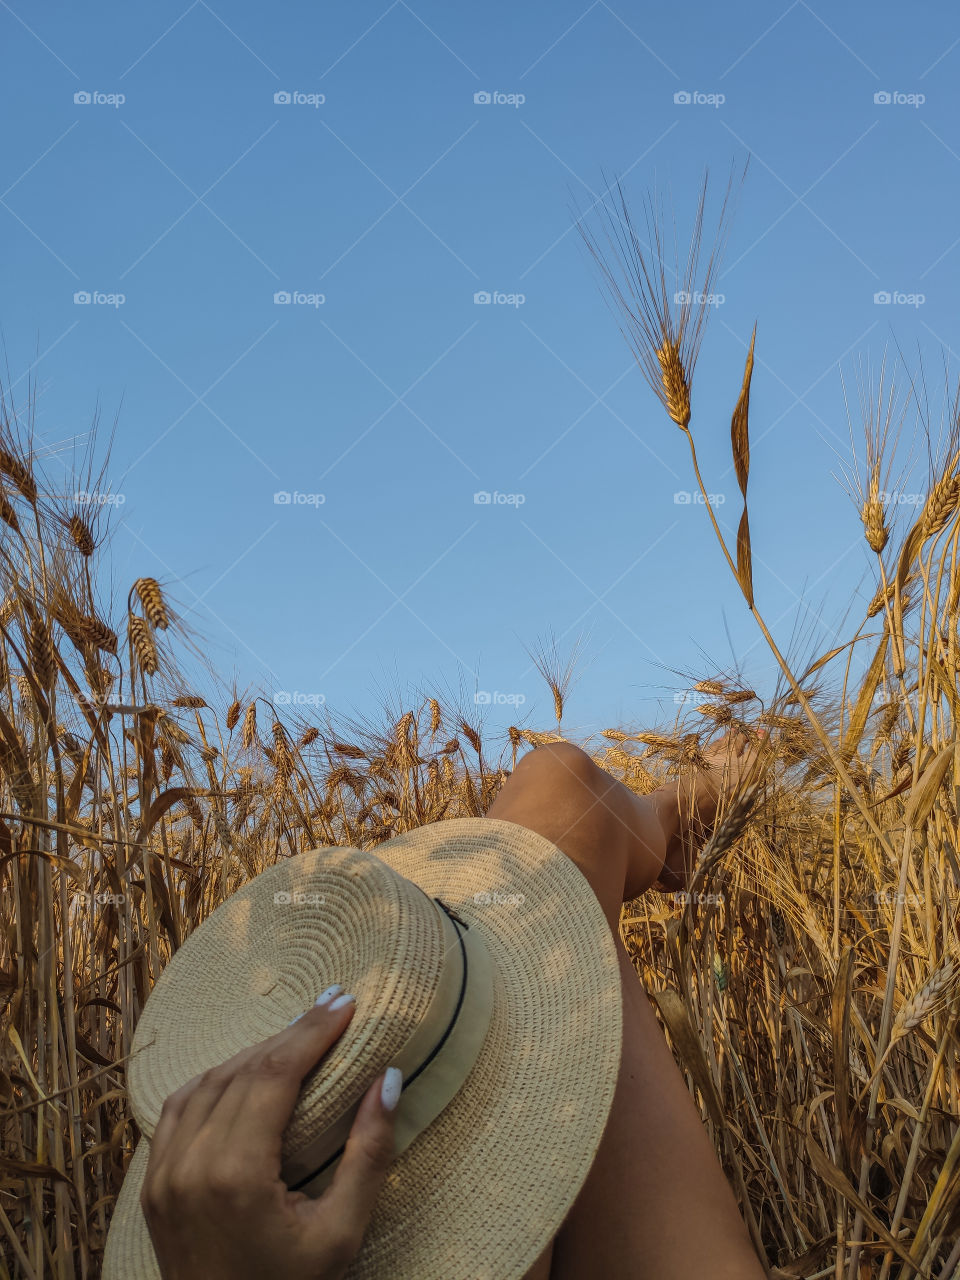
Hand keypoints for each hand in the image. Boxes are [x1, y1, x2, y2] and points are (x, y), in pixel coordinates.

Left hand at [140, 989, 400, 1279]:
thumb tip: (388, 1079)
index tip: (345, 1004)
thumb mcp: (342, 1233)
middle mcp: (191, 1166)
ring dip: (254, 1053)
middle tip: (331, 1008)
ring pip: (208, 1082)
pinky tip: (243, 1073)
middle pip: (243, 1069)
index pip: (275, 1073)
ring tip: (297, 1038)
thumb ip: (368, 1154)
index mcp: (237, 1174)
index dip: (312, 1032)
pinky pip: (177, 1110)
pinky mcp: (153, 1187)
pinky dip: (214, 1081)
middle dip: (291, 1034)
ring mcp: (164, 1175)